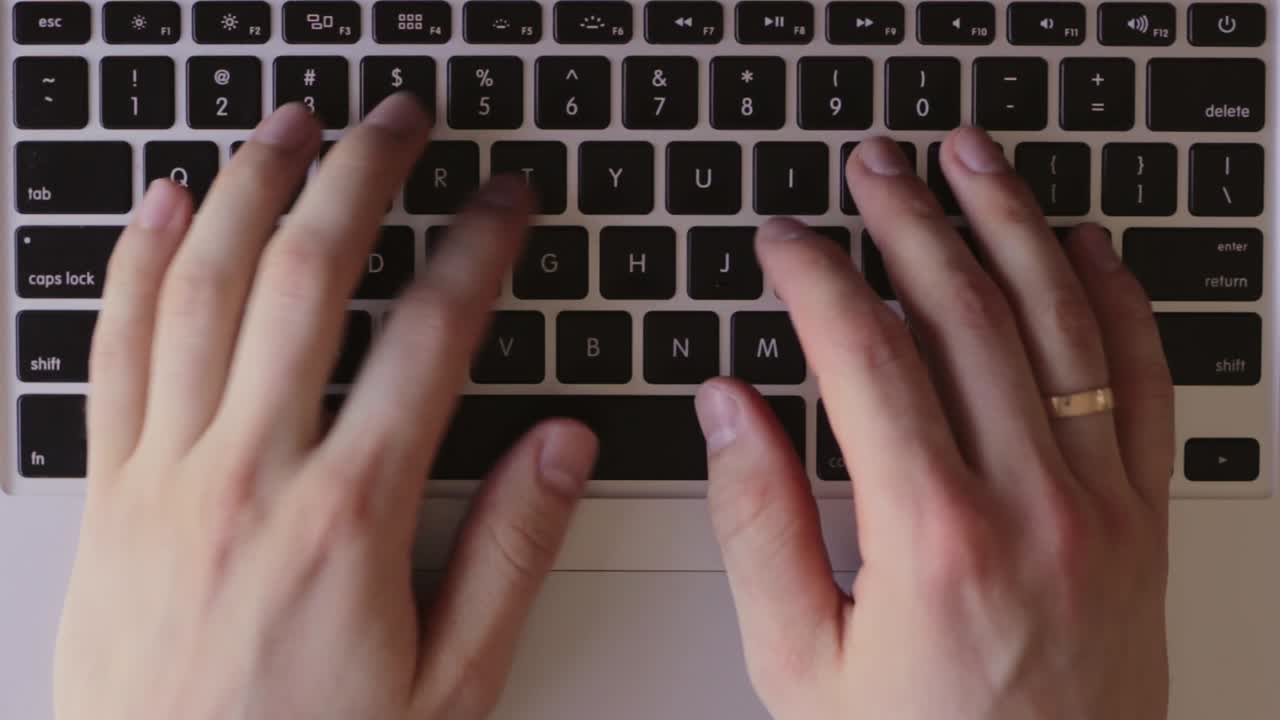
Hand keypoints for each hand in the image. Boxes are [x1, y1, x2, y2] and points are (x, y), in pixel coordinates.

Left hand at [54, 95, 597, 719]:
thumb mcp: (449, 684)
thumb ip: (509, 554)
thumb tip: (560, 448)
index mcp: (349, 518)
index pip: (428, 338)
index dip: (476, 249)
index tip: (502, 201)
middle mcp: (250, 476)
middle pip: (309, 278)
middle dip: (362, 175)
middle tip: (399, 119)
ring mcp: (166, 476)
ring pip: (203, 288)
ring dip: (252, 187)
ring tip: (291, 123)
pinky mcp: (110, 494)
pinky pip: (112, 349)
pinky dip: (138, 261)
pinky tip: (169, 203)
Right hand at [696, 130, 1172, 719]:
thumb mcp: (798, 663)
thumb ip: (756, 524)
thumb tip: (730, 410)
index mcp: (932, 537)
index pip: (865, 356)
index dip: (816, 279)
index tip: (786, 242)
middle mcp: (1031, 504)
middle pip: (965, 313)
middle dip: (909, 220)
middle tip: (872, 166)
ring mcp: (1102, 504)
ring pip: (1061, 320)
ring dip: (1009, 223)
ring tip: (970, 160)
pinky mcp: (1144, 518)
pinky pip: (1143, 380)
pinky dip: (1116, 299)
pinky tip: (1084, 249)